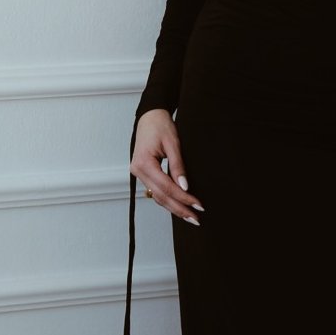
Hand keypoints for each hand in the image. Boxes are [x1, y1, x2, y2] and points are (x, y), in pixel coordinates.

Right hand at [130, 110, 205, 224]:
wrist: (150, 116)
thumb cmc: (160, 125)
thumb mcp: (173, 144)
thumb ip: (178, 166)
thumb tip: (185, 186)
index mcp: (144, 163)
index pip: (166, 187)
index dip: (183, 198)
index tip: (197, 205)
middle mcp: (138, 171)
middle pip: (161, 196)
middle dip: (179, 208)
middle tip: (196, 218)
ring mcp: (138, 173)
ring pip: (157, 196)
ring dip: (174, 207)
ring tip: (190, 216)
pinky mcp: (143, 173)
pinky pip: (155, 190)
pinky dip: (167, 199)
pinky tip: (179, 206)